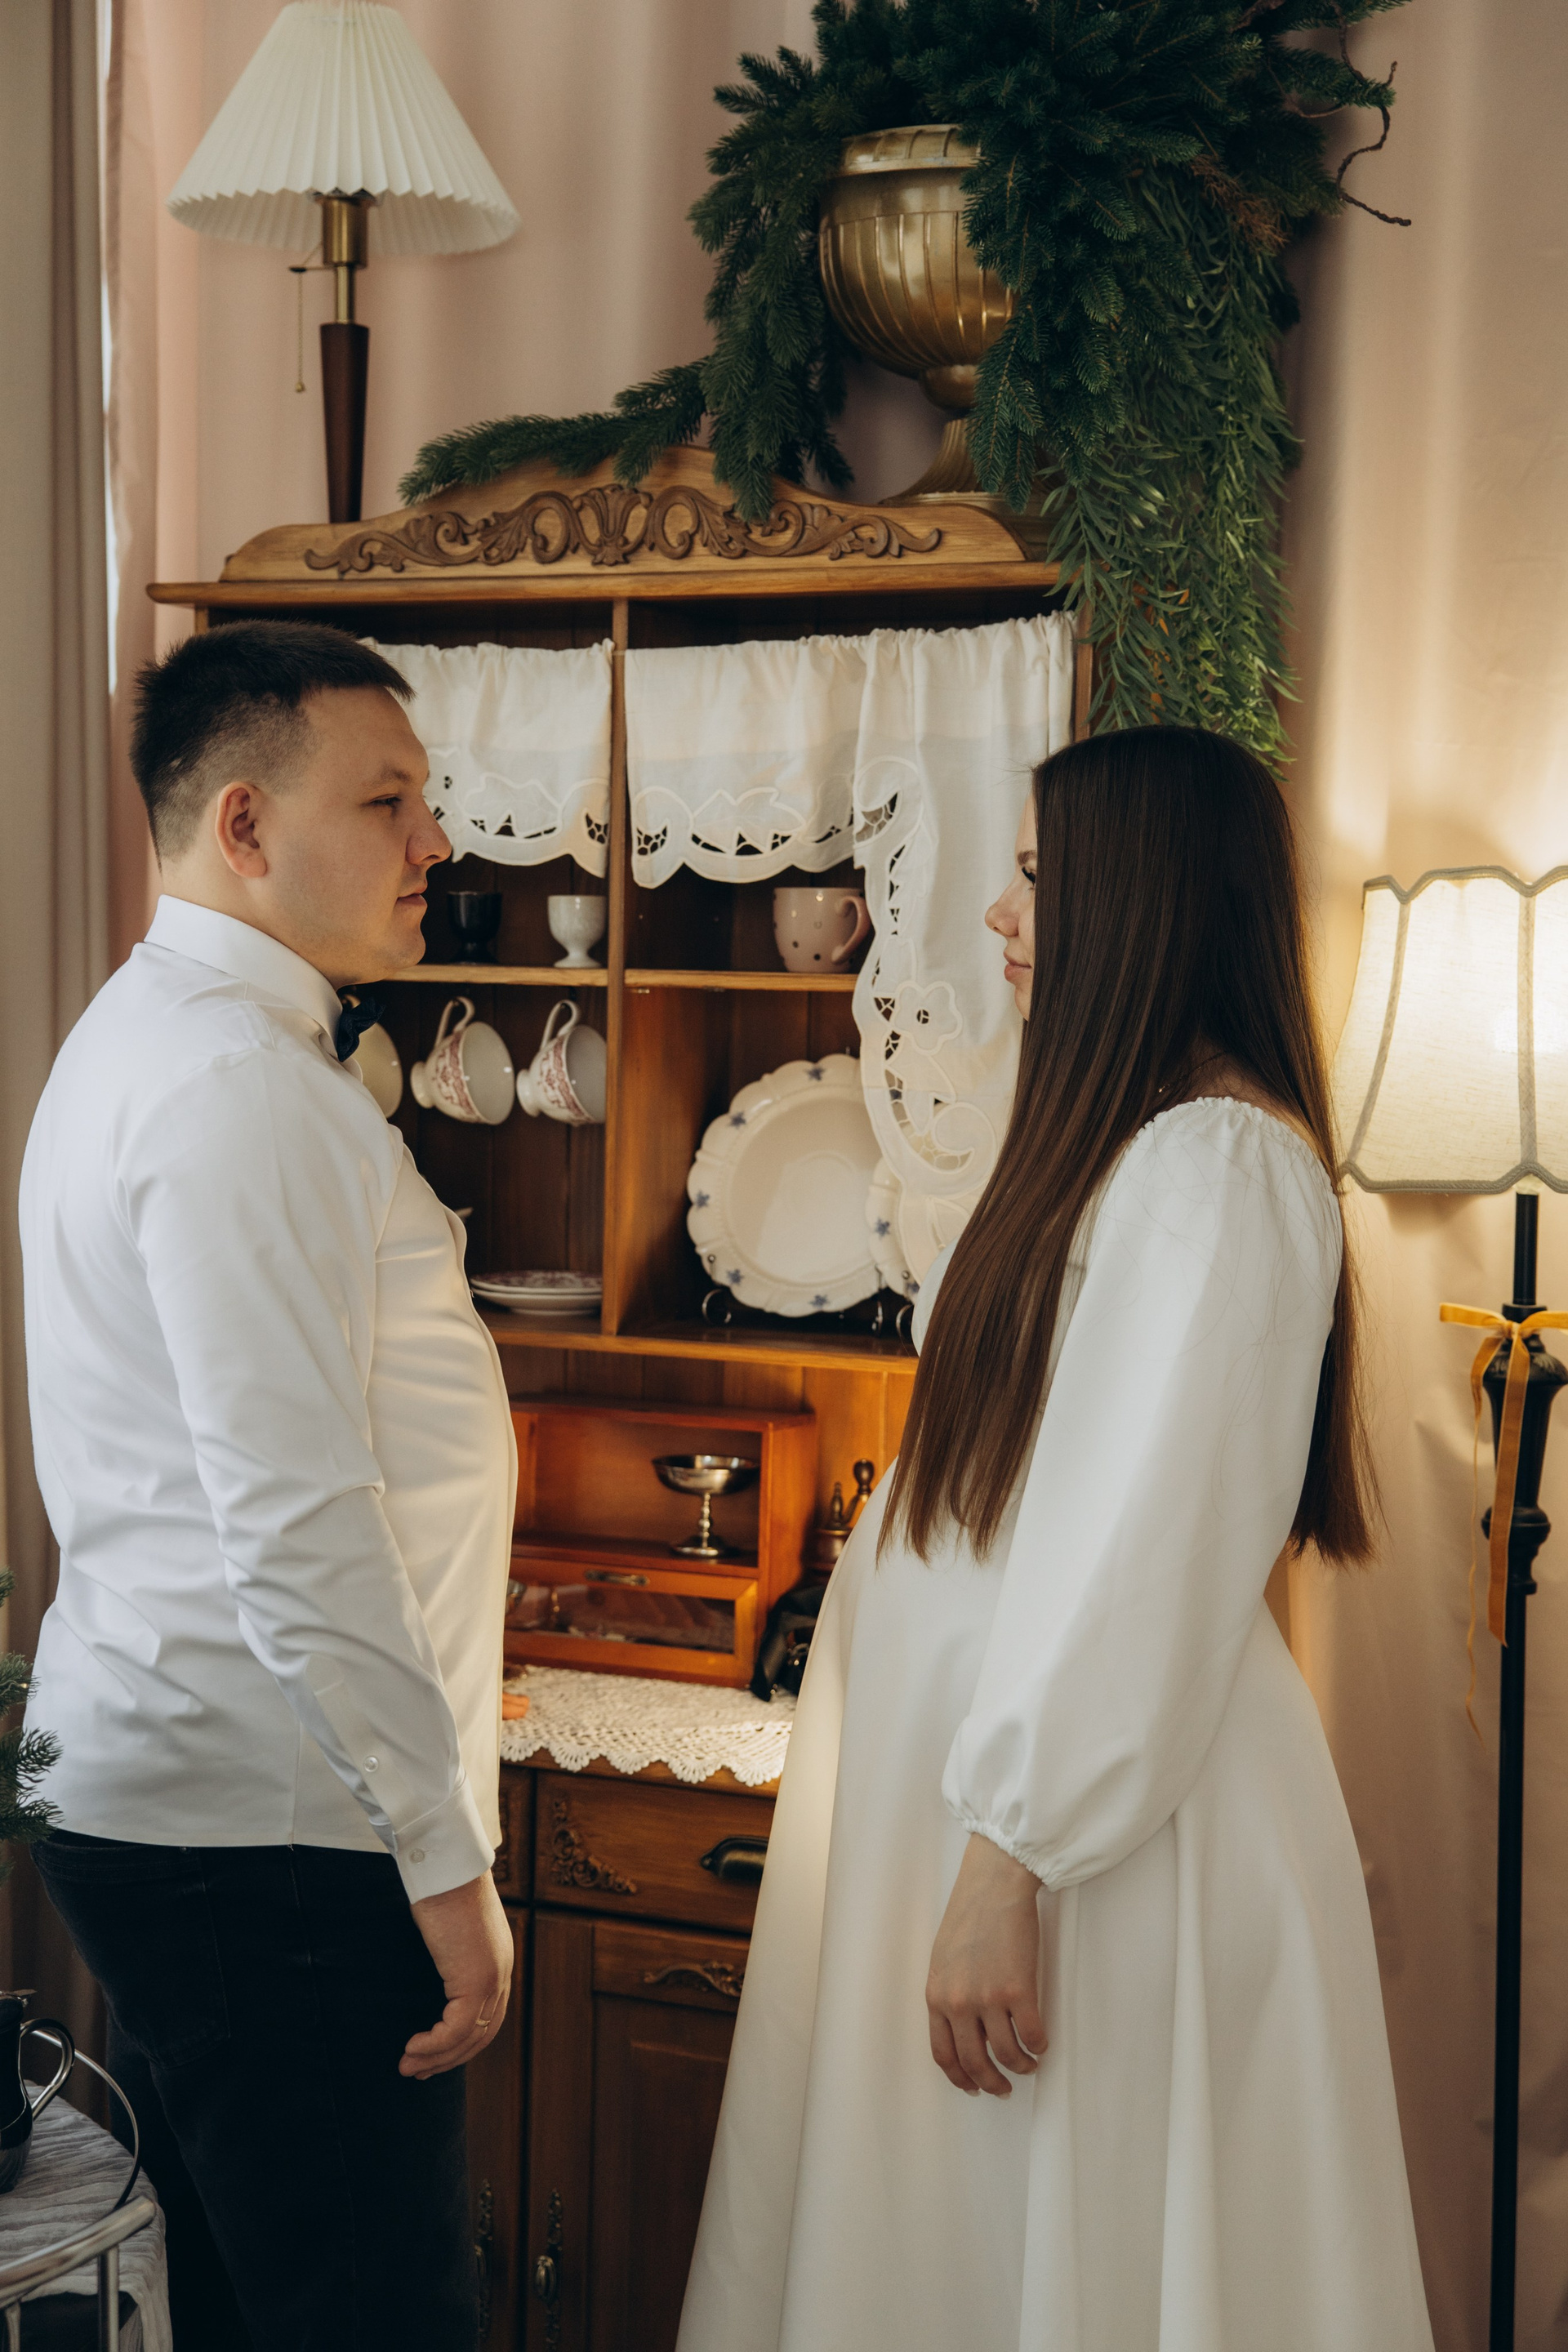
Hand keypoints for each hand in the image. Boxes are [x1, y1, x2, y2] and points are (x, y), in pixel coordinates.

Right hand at [402, 1871, 512, 2078]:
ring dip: (437, 2057)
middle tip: (419, 2071)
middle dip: (449, 2058)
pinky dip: (435, 2044)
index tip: (433, 2055)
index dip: (461, 2042)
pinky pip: (457, 2028)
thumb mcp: (449, 1928)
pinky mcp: (476, 1978)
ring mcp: (492, 1976)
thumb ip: (448, 1952)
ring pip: (470, 2036)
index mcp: (498, 1960)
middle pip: (483, 2034)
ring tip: (408, 2066)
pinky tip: (413, 2047)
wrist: (445, 1864)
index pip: (488, 2016)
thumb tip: (430, 1970)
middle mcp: (501, 1972)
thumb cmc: (439, 1888)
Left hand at [926, 1832, 1045, 2097]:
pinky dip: (1039, 2046)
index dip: (960, 2077)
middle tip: (1004, 2089)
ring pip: (1006, 2054)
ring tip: (1029, 2064)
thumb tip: (966, 2029)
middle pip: (974, 2062)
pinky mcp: (1019, 1990)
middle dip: (992, 2083)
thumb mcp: (943, 1960)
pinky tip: (1041, 2044)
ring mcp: (989, 1998)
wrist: (993, 1885)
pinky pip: (1031, 2034)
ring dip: (1021, 2067)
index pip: (943, 2054)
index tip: (972, 2087)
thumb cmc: (969, 1915)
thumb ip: (949, 1995)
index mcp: (936, 1996)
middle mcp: (959, 2003)